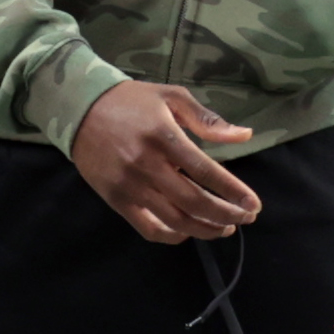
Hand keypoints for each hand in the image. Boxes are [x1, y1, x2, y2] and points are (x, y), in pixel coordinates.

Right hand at [72, 83, 259, 242]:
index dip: (234, 192)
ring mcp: (130, 186)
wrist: (79, 109)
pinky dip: (173, 236)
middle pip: (195, 202)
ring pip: (175, 221)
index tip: (254, 205)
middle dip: (226, 215)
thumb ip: (208, 119)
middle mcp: (147, 165)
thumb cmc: (131, 101)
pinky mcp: (116, 200)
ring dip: (205, 230)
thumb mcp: (171, 97)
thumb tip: (245, 135)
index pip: (206, 172)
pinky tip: (189, 231)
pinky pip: (148, 229)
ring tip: (224, 228)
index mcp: (164, 136)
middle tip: (245, 219)